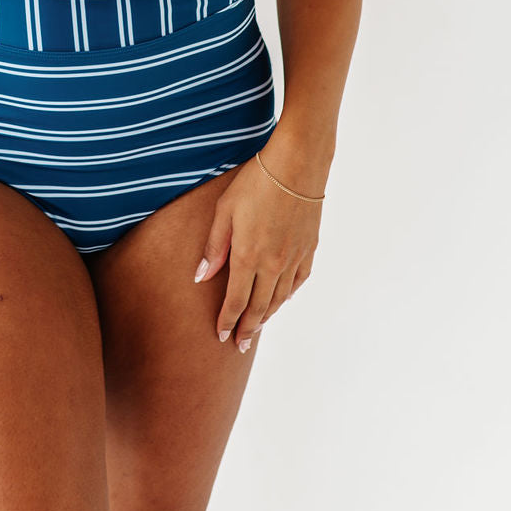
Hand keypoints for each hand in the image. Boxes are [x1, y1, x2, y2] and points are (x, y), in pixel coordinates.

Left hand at [194, 147, 322, 351]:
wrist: (296, 166)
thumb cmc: (255, 183)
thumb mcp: (225, 211)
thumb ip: (214, 247)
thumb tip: (201, 277)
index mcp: (248, 256)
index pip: (235, 300)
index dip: (227, 321)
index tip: (221, 336)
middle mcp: (273, 265)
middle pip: (259, 307)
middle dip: (247, 328)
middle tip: (239, 344)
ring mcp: (294, 258)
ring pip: (280, 298)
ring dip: (267, 316)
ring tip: (257, 327)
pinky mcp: (309, 249)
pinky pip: (298, 282)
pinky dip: (289, 295)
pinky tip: (283, 300)